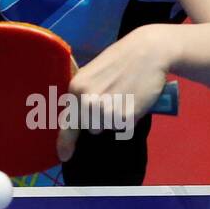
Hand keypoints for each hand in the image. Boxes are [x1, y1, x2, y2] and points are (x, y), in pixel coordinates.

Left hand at [56, 25, 172, 163]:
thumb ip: (82, 94)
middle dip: (98, 119)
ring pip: (107, 127)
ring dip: (113, 119)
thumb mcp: (91, 74)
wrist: (146, 52)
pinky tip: (133, 100)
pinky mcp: (128, 116)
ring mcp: (109, 110)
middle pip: (90, 127)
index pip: (68, 122)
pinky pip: (124, 127)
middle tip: (111, 98)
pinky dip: (128, 118)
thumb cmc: (118, 61)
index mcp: (76, 89)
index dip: (65, 143)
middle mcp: (89, 102)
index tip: (63, 156)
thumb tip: (76, 116)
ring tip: (122, 97)